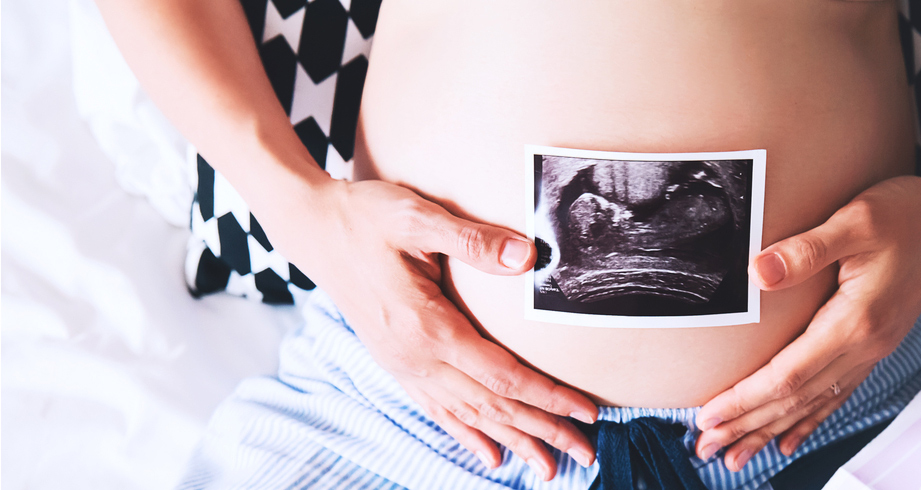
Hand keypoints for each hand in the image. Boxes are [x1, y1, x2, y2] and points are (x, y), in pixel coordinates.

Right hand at [266, 179, 598, 480]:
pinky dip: (468, 435)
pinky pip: (438, 411)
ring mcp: (402, 366)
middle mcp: (414, 359)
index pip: (502, 376)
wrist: (312, 227)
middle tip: (588, 453)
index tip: (588, 412)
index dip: (548, 398)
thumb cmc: (366, 216)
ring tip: (550, 467)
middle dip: (543, 431)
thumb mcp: (418, 217)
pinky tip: (492, 455)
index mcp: (427, 328)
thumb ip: (474, 240)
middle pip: (491, 407)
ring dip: (513, 442)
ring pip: (468, 417)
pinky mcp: (395, 363)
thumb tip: (527, 257)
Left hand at [692, 172, 920, 470]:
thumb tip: (757, 271)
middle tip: (705, 447)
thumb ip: (807, 248)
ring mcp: (873, 349)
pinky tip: (789, 438)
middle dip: (748, 426)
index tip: (709, 416)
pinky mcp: (875, 344)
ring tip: (736, 456)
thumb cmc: (907, 212)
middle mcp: (866, 345)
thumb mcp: (856, 218)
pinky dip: (809, 420)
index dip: (746, 399)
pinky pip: (837, 394)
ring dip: (771, 430)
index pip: (789, 375)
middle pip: (797, 399)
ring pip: (815, 403)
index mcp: (856, 321)